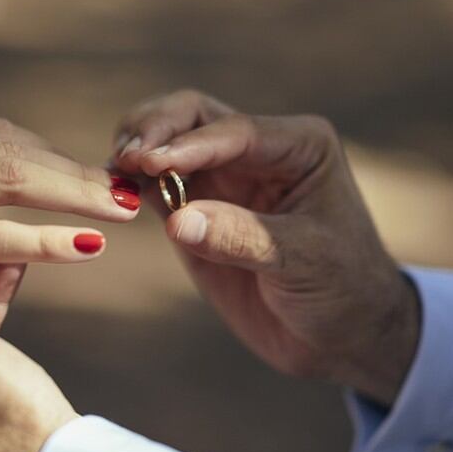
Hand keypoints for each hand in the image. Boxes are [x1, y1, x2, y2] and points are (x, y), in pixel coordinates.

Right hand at [0, 118, 140, 357]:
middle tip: (125, 189)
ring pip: (8, 180)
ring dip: (73, 195)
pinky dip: (46, 239)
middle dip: (74, 171)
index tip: (92, 174)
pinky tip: (85, 247)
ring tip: (120, 210)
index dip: (51, 153)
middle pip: (10, 148)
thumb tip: (13, 172)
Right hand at [113, 90, 418, 404]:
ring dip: (135, 151)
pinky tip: (109, 192)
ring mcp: (222, 178)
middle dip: (155, 130)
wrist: (341, 334)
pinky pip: (154, 185)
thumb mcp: (304, 261)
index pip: (234, 131)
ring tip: (112, 173)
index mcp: (298, 146)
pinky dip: (129, 184)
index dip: (189, 145)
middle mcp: (256, 151)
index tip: (150, 162)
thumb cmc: (343, 289)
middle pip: (192, 116)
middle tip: (126, 158)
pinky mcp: (194, 210)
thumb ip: (241, 238)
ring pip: (166, 143)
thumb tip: (178, 221)